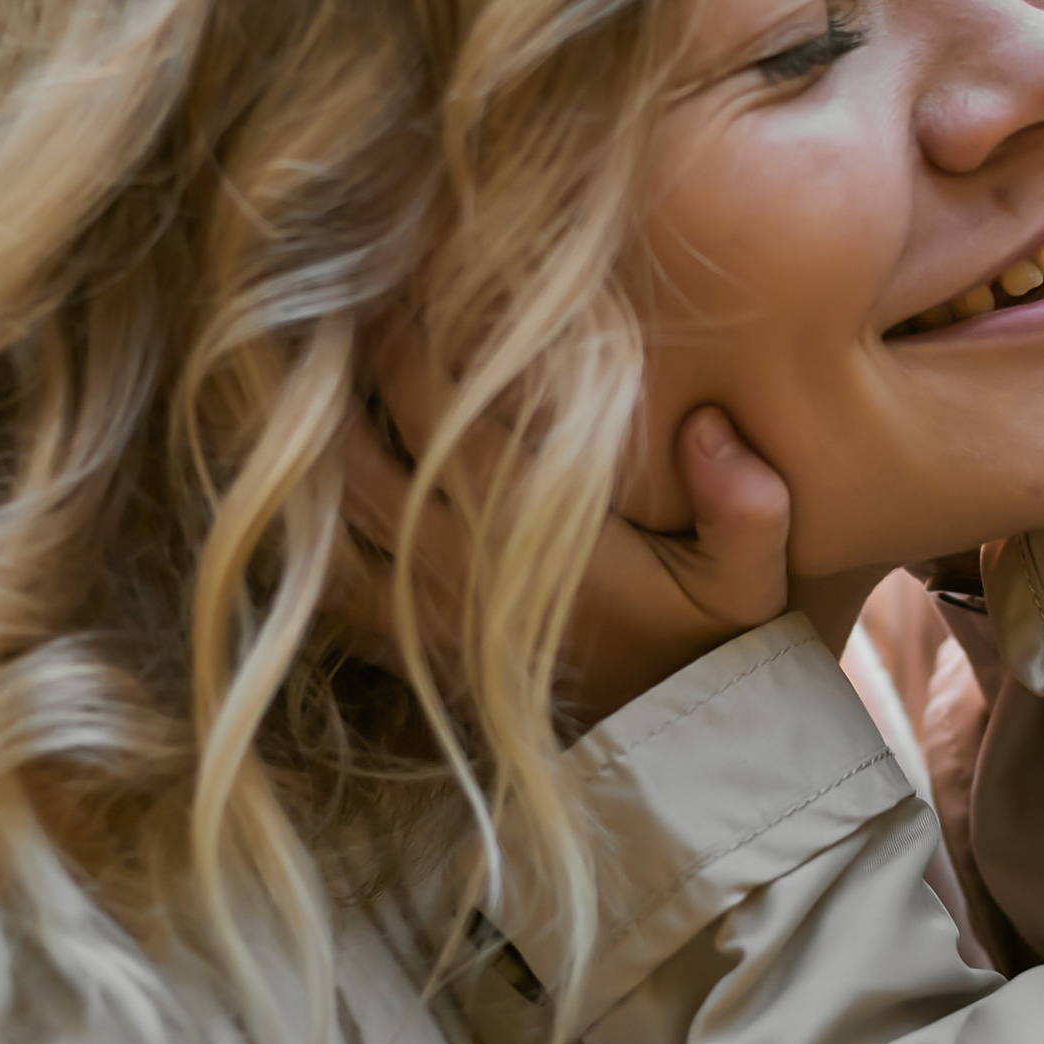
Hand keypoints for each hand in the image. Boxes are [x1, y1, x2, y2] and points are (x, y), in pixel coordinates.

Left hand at [342, 310, 798, 726]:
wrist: (673, 752)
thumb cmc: (708, 644)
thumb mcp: (750, 582)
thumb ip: (749, 508)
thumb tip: (710, 427)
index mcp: (529, 534)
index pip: (440, 420)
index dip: (402, 349)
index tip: (387, 291)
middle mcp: (456, 569)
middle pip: (358, 462)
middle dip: (331, 389)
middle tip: (322, 321)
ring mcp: (425, 613)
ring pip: (333, 522)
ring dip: (306, 456)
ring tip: (293, 391)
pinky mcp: (416, 648)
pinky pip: (337, 591)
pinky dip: (312, 540)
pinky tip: (299, 493)